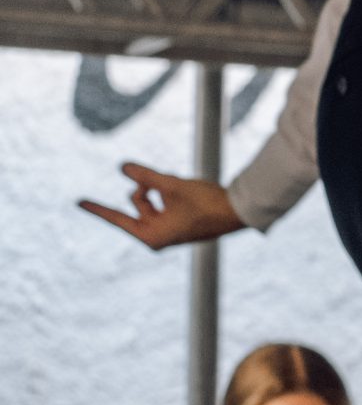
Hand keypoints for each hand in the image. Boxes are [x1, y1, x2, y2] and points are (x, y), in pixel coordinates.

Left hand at [78, 163, 243, 248]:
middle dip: (147, 188)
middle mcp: (159, 237)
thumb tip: (122, 167)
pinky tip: (184, 186)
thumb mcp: (171, 186)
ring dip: (160, 188)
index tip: (78, 203)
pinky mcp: (182, 225)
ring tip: (176, 183)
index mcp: (152, 236)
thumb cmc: (206, 203)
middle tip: (155, 177)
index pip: (117, 218)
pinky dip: (170, 194)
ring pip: (152, 203)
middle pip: (138, 205)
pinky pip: (164, 205)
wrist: (240, 211)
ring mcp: (170, 232)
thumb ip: (145, 176)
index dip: (97, 208)